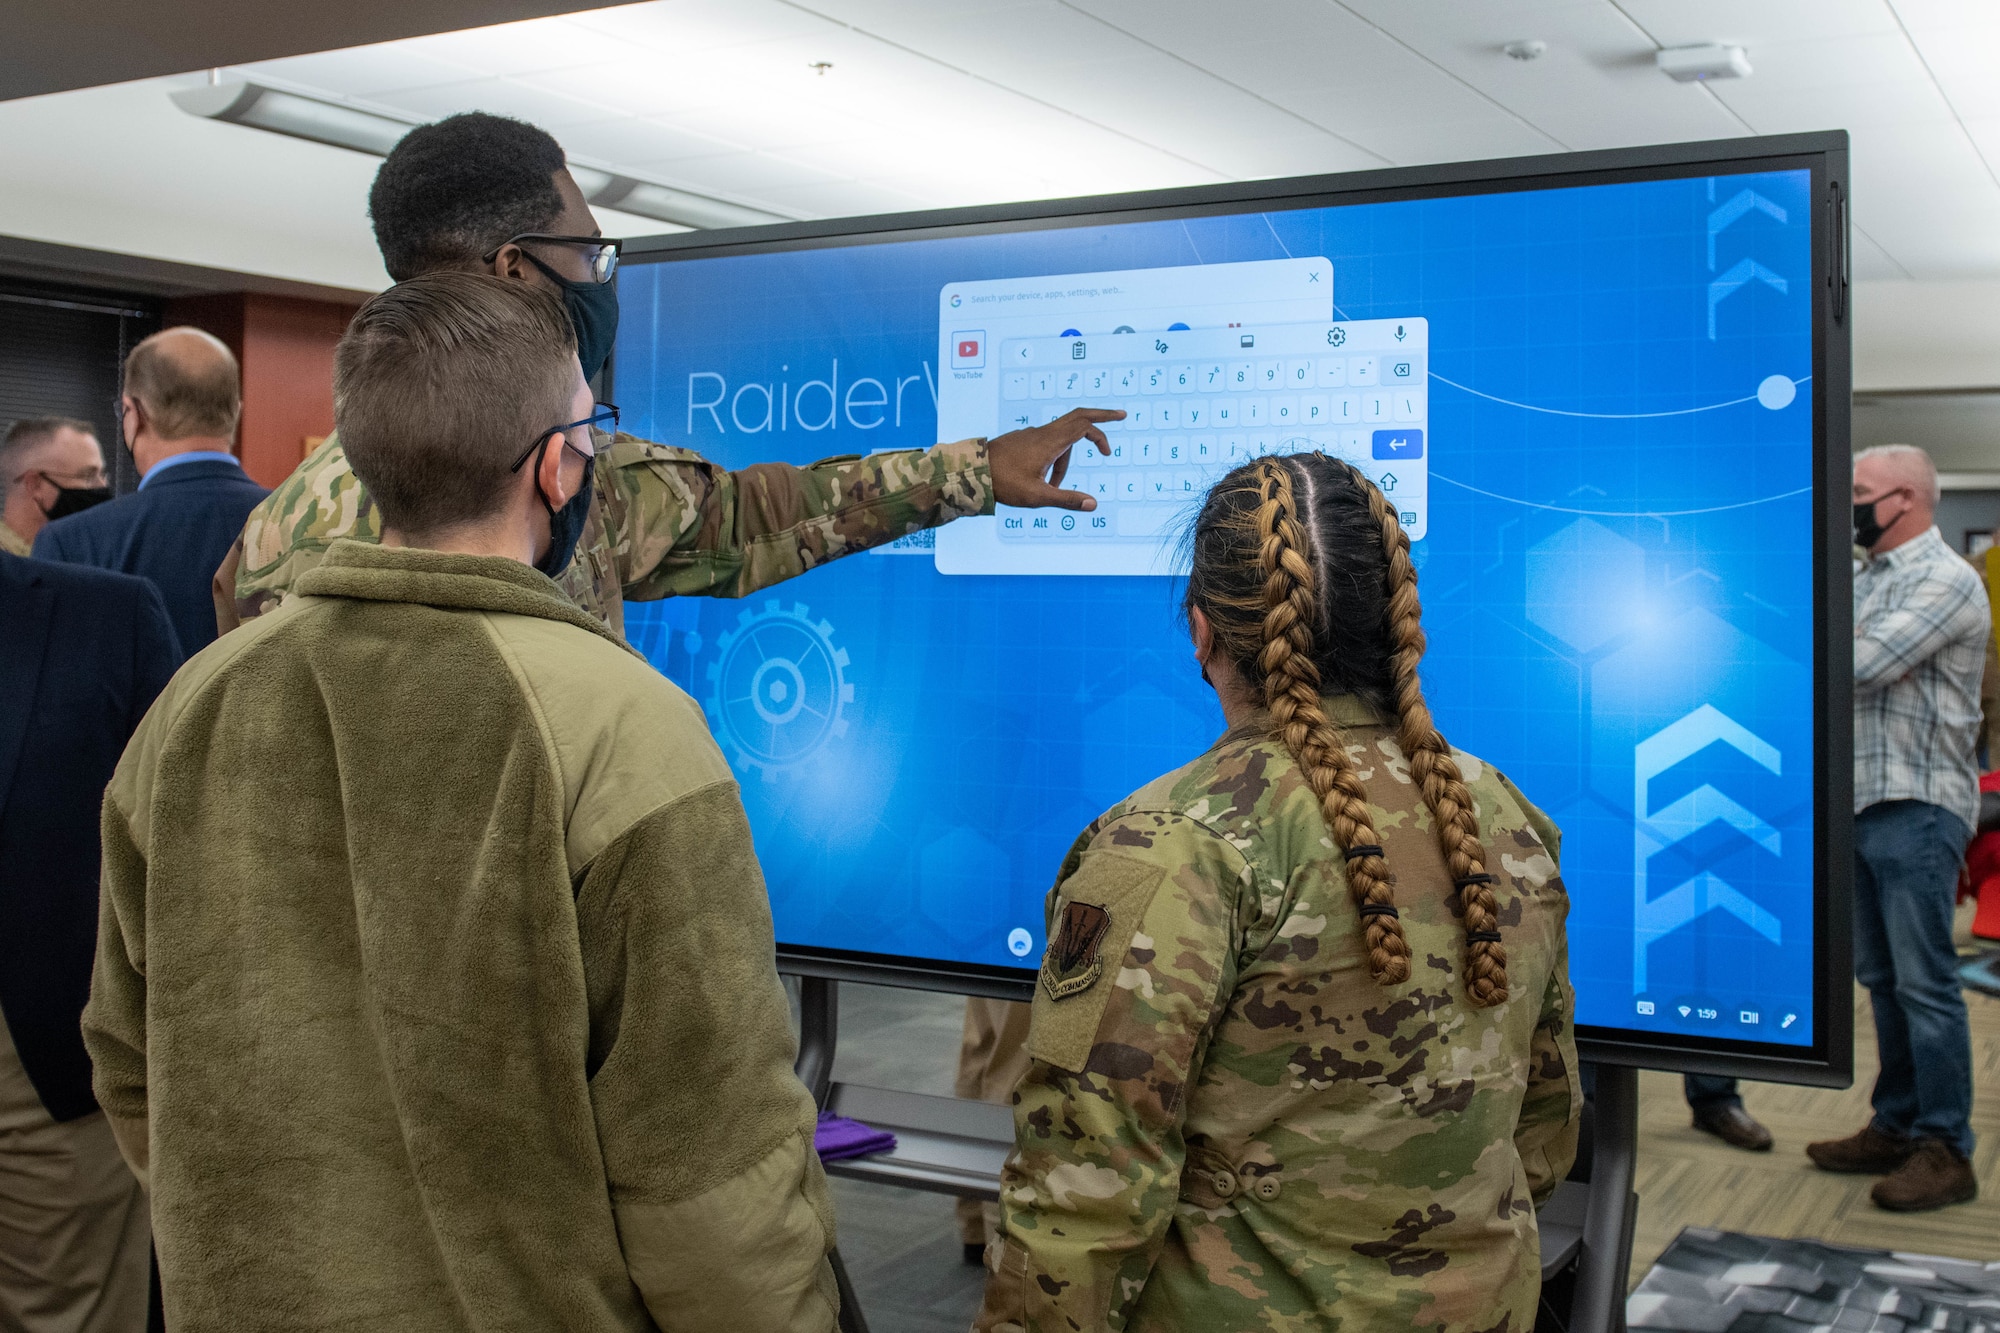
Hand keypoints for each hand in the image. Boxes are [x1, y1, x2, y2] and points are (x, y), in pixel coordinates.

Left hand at [987, 408, 1122, 510]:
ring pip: (1061, 439)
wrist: (971, 472)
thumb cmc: (1003, 484)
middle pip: (1078, 416)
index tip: (1108, 453)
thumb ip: (1066, 499)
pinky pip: (1046, 444)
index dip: (1101, 436)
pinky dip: (1053, 458)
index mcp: (1050, 442)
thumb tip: (1093, 505)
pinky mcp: (1022, 440)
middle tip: (1120, 415)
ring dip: (1066, 461)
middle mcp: (1043, 433)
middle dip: (1100, 416)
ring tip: (1052, 489)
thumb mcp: (1037, 497)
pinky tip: (1041, 479)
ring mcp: (1031, 435)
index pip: (1084, 427)